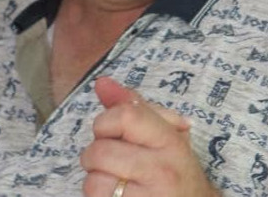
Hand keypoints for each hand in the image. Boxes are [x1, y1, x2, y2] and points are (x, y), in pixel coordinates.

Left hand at [81, 77, 219, 196]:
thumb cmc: (173, 169)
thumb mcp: (161, 133)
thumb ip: (130, 105)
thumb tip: (101, 82)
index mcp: (169, 140)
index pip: (126, 116)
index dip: (106, 122)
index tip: (110, 132)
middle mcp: (163, 170)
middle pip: (101, 151)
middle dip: (95, 155)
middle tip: (112, 161)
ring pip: (95, 181)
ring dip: (96, 180)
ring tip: (115, 181)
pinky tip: (117, 195)